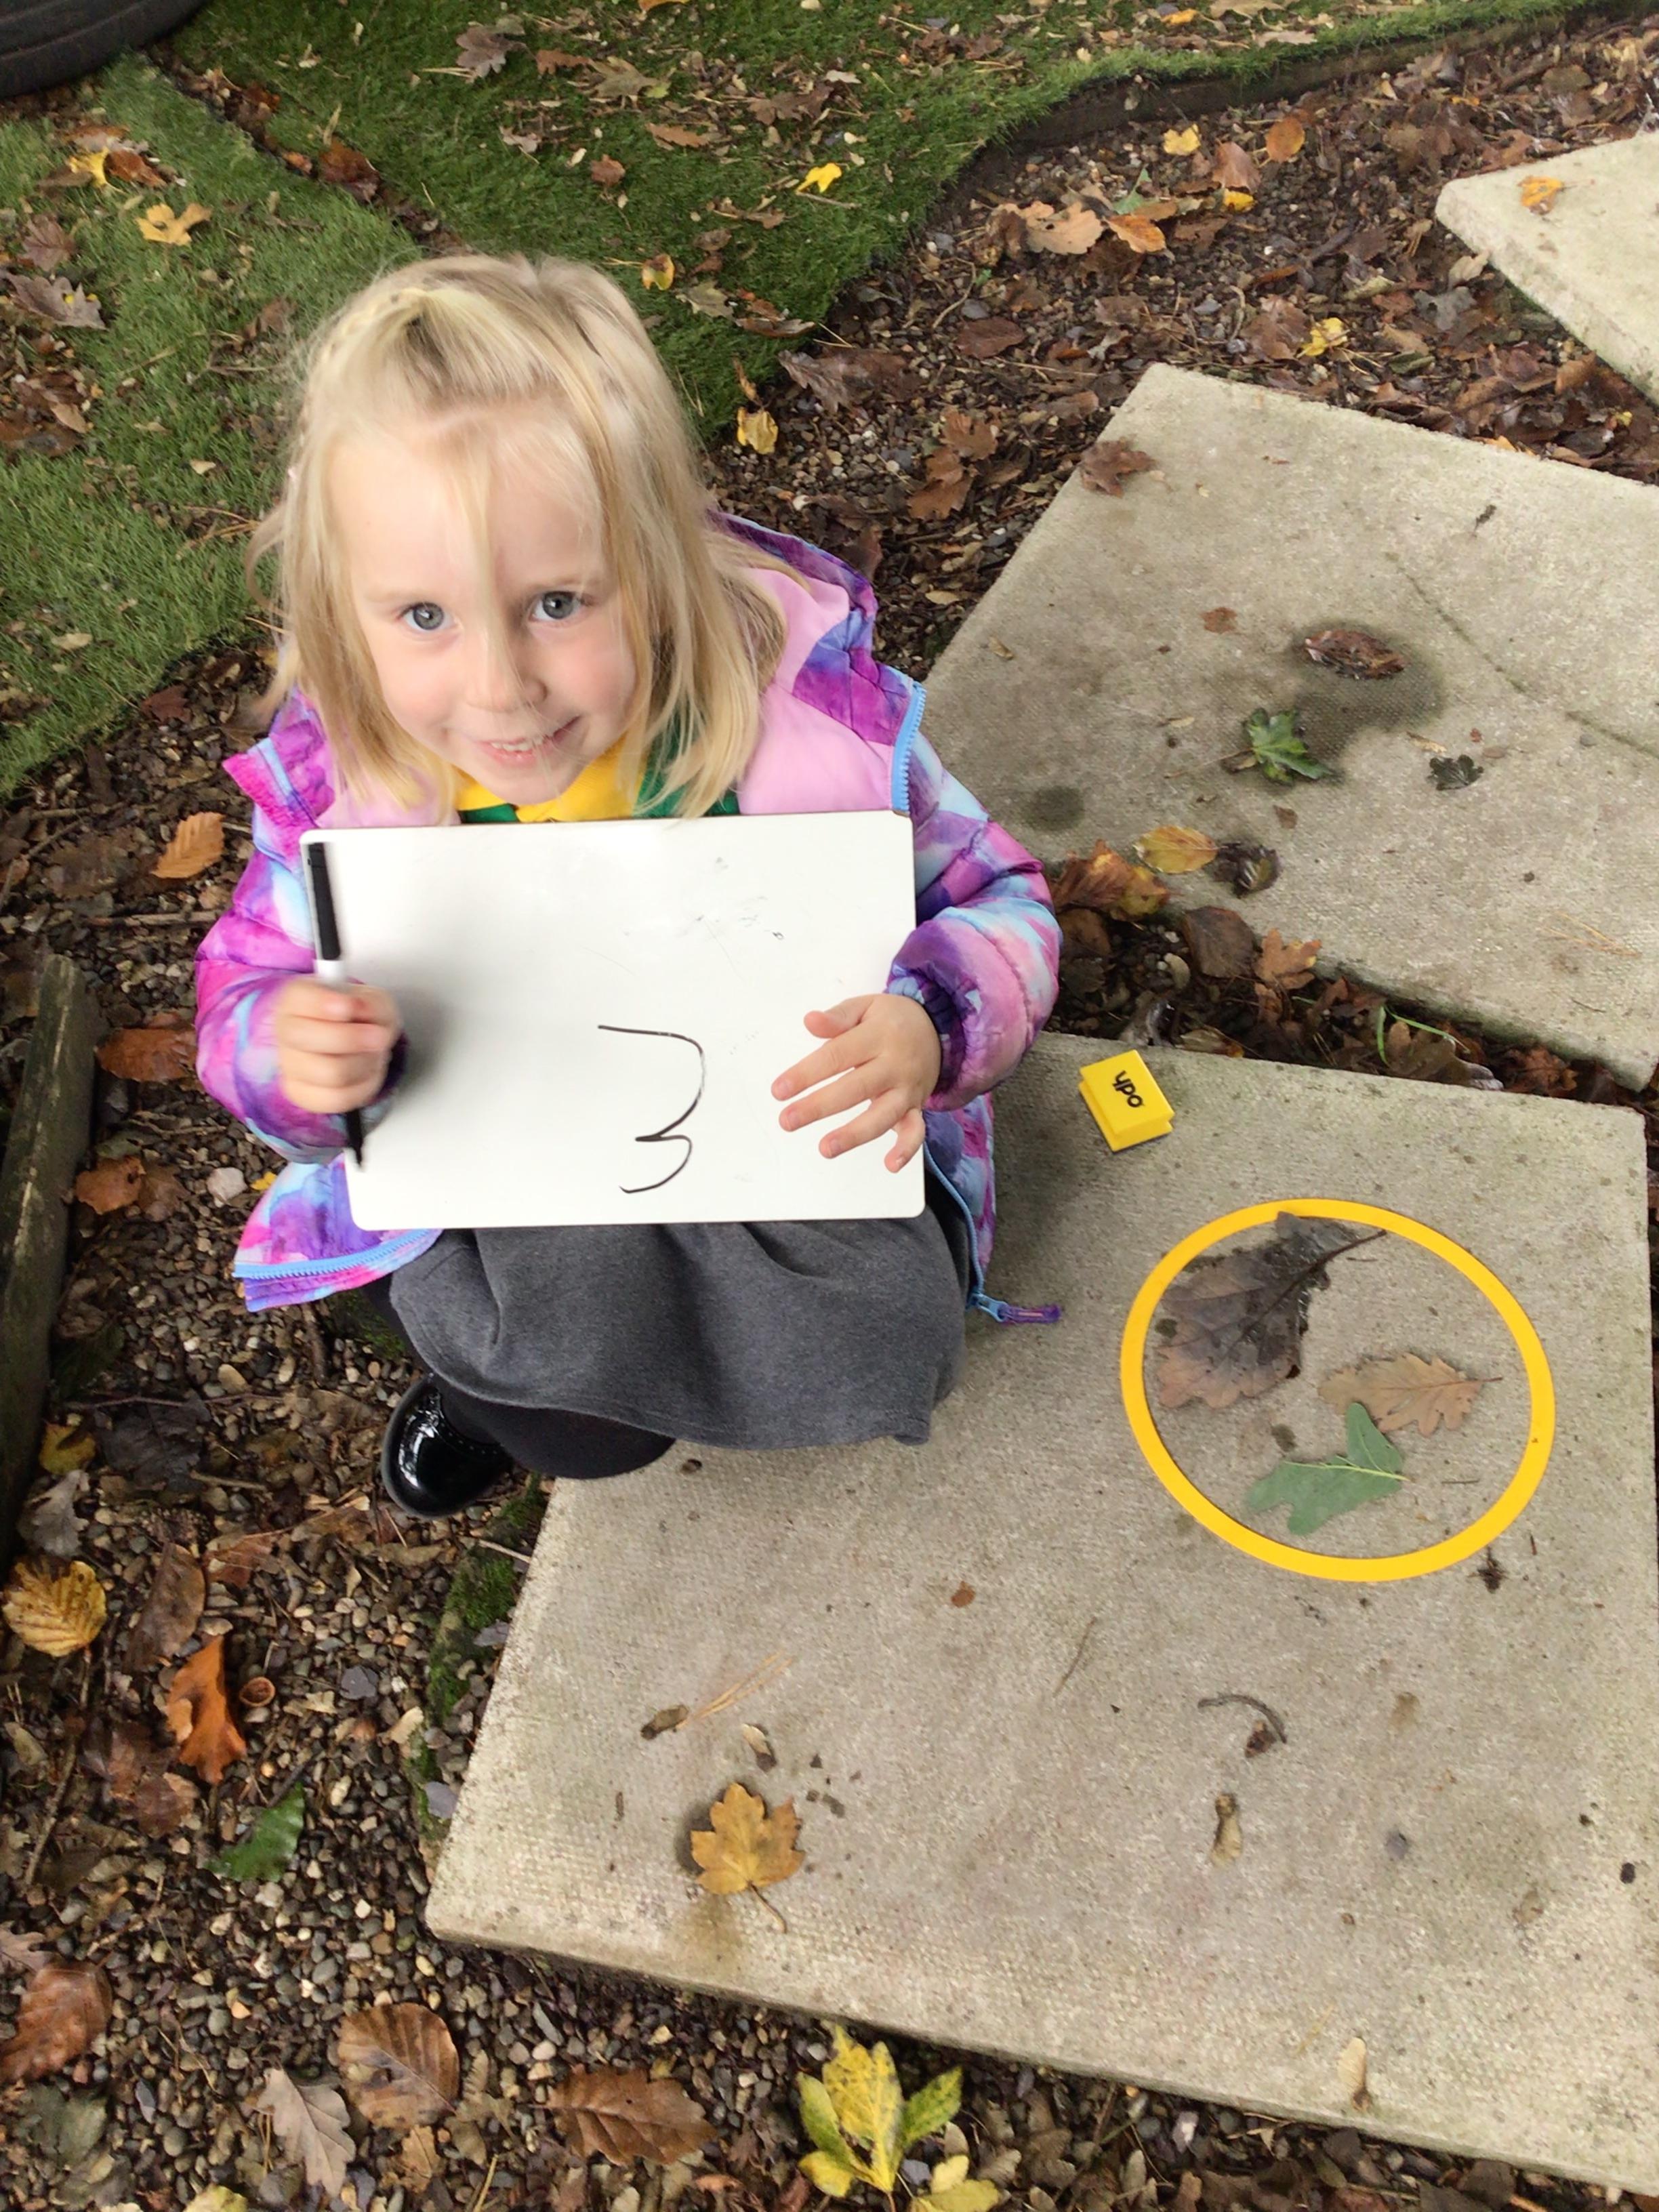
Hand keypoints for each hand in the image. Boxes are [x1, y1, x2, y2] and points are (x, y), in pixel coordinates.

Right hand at [274, 977, 399, 1114]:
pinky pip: (338, 1098)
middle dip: (350, 1038)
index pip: (298, 998)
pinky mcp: (302, 1094)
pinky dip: (363, 1085)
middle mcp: (286, 1031)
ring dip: (364, 1063)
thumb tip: (359, 1007)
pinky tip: (367, 1071)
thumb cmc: (360, 1017)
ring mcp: (290, 1066)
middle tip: (379, 1036)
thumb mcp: (373, 1000)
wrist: (358, 1042)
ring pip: (330, 1073)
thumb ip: (369, 1002)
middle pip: (306, 1038)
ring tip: (373, 1053)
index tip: (348, 1005)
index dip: (321, 1003)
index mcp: (296, 999)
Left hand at [773, 992, 941, 1171]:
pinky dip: (906, 1150)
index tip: (779, 1090)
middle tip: (787, 1120)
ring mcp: (906, 1089)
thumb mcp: (865, 1007)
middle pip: (855, 1088)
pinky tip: (890, 1166)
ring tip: (825, 1148)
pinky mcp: (916, 1107)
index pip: (837, 1056)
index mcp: (878, 1036)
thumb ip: (837, 1017)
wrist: (938, 1029)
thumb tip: (810, 1021)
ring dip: (854, 1135)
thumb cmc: (891, 1020)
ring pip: (882, 1115)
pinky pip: (916, 1130)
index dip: (806, 1073)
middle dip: (819, 1106)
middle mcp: (894, 1064)